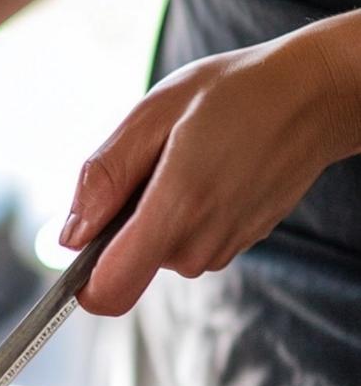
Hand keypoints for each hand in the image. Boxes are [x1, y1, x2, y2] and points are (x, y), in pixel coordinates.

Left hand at [60, 16, 360, 315]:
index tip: (77, 246)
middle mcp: (201, 245)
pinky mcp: (237, 244)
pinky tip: (209, 169)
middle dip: (123, 218)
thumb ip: (104, 177)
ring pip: (157, 250)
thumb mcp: (152, 114)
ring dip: (155, 211)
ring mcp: (224, 249)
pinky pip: (186, 240)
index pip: (109, 292)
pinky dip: (183, 210)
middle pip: (128, 262)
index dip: (80, 281)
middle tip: (154, 161)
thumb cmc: (233, 94)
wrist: (314, 96)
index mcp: (176, 211)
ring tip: (187, 158)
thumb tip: (70, 235)